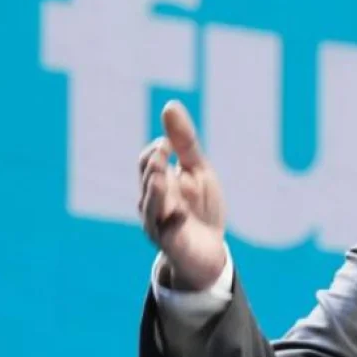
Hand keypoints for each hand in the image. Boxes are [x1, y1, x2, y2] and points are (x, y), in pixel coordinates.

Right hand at [138, 100, 227, 290]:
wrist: (209, 251)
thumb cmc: (199, 207)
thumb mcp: (197, 171)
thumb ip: (184, 142)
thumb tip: (169, 104)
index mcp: (157, 183)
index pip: (148, 162)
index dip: (157, 151)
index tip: (168, 143)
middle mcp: (152, 203)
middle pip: (147, 181)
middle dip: (153, 167)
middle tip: (162, 152)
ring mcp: (160, 224)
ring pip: (152, 207)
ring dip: (156, 192)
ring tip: (161, 178)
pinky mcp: (173, 244)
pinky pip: (169, 234)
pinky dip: (175, 223)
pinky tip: (183, 213)